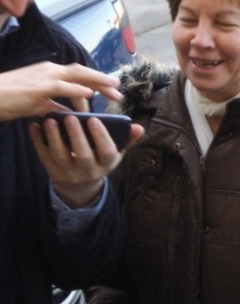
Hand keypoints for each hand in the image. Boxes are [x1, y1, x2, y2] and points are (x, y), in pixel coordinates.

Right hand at [0, 61, 123, 120]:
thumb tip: (70, 114)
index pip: (78, 74)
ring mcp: (44, 76)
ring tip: (114, 89)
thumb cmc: (8, 100)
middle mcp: (50, 70)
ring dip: (97, 82)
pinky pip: (62, 86)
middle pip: (83, 72)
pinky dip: (77, 88)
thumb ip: (54, 106)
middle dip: (103, 80)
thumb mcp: (37, 104)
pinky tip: (90, 93)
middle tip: (120, 89)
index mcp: (49, 73)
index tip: (111, 89)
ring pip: (77, 75)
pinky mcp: (38, 87)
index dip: (96, 81)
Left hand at [29, 114, 144, 207]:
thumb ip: (127, 139)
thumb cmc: (100, 161)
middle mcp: (88, 171)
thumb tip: (140, 127)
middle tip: (71, 117)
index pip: (107, 152)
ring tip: (51, 119)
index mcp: (106, 164)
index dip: (101, 137)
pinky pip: (43, 156)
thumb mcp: (116, 153)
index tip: (95, 119)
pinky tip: (35, 126)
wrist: (80, 186)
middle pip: (83, 155)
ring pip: (60, 156)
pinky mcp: (52, 171)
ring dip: (54, 138)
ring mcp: (69, 173)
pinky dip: (38, 141)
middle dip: (77, 136)